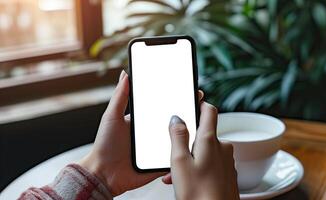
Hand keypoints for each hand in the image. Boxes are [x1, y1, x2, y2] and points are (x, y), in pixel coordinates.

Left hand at [78, 70, 204, 195]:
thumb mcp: (112, 116)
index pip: (162, 105)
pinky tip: (196, 141)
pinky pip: (177, 155)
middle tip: (198, 101)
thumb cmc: (104, 145)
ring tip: (202, 119)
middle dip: (188, 110)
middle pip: (174, 120)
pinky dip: (186, 150)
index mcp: (144, 120)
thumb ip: (120, 96)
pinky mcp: (161, 162)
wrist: (103, 174)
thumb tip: (125, 73)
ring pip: (179, 136)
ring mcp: (159, 147)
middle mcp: (153, 132)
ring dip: (190, 129)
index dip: (175, 97)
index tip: (188, 88)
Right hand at [162, 102, 239, 199]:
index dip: (200, 104)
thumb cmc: (199, 195)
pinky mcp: (228, 174)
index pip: (209, 111)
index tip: (193, 102)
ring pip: (206, 151)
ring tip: (177, 176)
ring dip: (191, 159)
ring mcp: (227, 162)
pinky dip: (200, 168)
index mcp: (210, 141)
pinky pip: (212, 164)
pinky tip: (190, 182)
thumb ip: (178, 136)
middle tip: (175, 156)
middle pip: (204, 134)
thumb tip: (177, 119)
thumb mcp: (179, 162)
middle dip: (188, 142)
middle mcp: (223, 148)